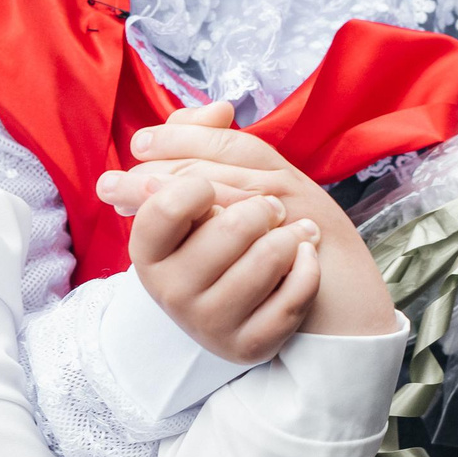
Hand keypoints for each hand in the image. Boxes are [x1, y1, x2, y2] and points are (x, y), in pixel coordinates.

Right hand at [97, 103, 398, 360]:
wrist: (271, 297)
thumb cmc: (235, 233)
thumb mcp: (216, 183)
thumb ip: (204, 140)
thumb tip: (220, 110)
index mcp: (148, 246)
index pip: (164, 203)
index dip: (198, 185)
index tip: (212, 188)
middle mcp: (169, 290)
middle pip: (226, 227)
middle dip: (263, 207)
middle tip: (272, 209)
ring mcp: (208, 322)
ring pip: (265, 261)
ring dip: (293, 236)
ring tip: (297, 232)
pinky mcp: (247, 346)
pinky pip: (291, 298)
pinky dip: (308, 272)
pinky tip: (304, 263)